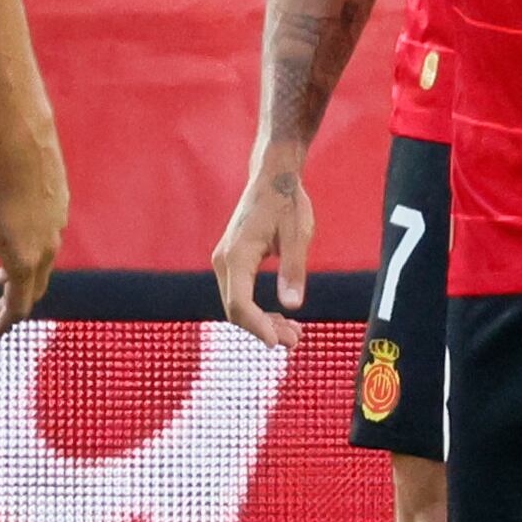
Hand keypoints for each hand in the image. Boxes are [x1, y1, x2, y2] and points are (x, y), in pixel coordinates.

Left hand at [0, 129, 66, 330]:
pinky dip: (32, 253)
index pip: (17, 307)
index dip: (2, 323)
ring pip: (43, 266)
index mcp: (24, 262)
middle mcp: (47, 251)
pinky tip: (16, 237)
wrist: (23, 144)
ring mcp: (58, 230)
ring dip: (22, 277)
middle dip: (12, 302)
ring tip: (0, 274)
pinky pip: (49, 242)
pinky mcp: (62, 210)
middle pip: (33, 291)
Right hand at [211, 144, 315, 349]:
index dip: (257, 327)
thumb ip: (294, 269)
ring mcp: (225, 262)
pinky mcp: (232, 262)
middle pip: (235, 310)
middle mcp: (224, 261)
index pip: (239, 303)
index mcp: (237, 256)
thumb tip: (292, 305)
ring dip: (262, 323)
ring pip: (237, 305)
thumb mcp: (298, 234)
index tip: (277, 343)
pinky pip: (240, 295)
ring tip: (294, 334)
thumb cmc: (287, 202)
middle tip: (296, 341)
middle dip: (263, 329)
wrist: (272, 177)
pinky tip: (283, 318)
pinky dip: (258, 310)